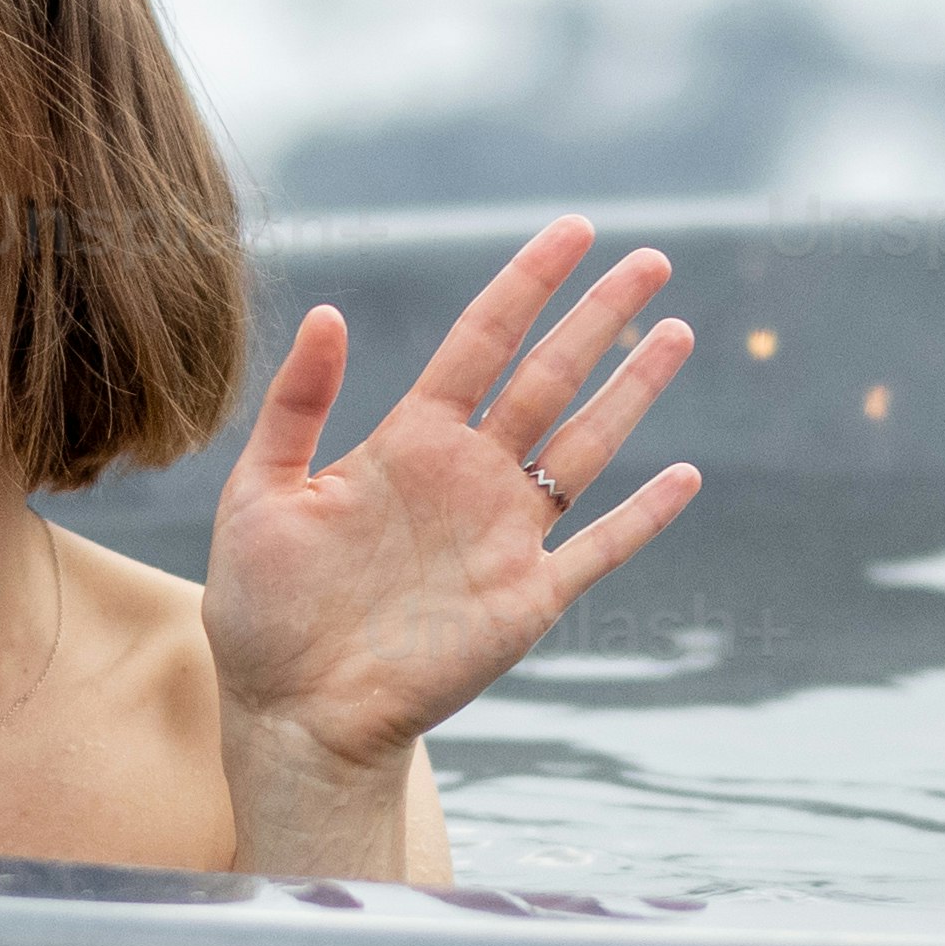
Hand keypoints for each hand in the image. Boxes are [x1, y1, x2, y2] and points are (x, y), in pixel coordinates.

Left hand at [202, 223, 702, 815]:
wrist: (293, 715)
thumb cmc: (262, 609)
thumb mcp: (259, 494)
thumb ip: (296, 404)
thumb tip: (328, 311)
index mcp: (409, 441)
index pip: (483, 340)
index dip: (529, 282)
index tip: (573, 230)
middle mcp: (468, 477)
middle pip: (550, 376)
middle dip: (599, 315)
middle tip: (650, 257)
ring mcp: (504, 536)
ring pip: (586, 446)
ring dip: (633, 391)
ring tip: (675, 332)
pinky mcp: (527, 600)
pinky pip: (599, 548)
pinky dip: (643, 515)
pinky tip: (685, 476)